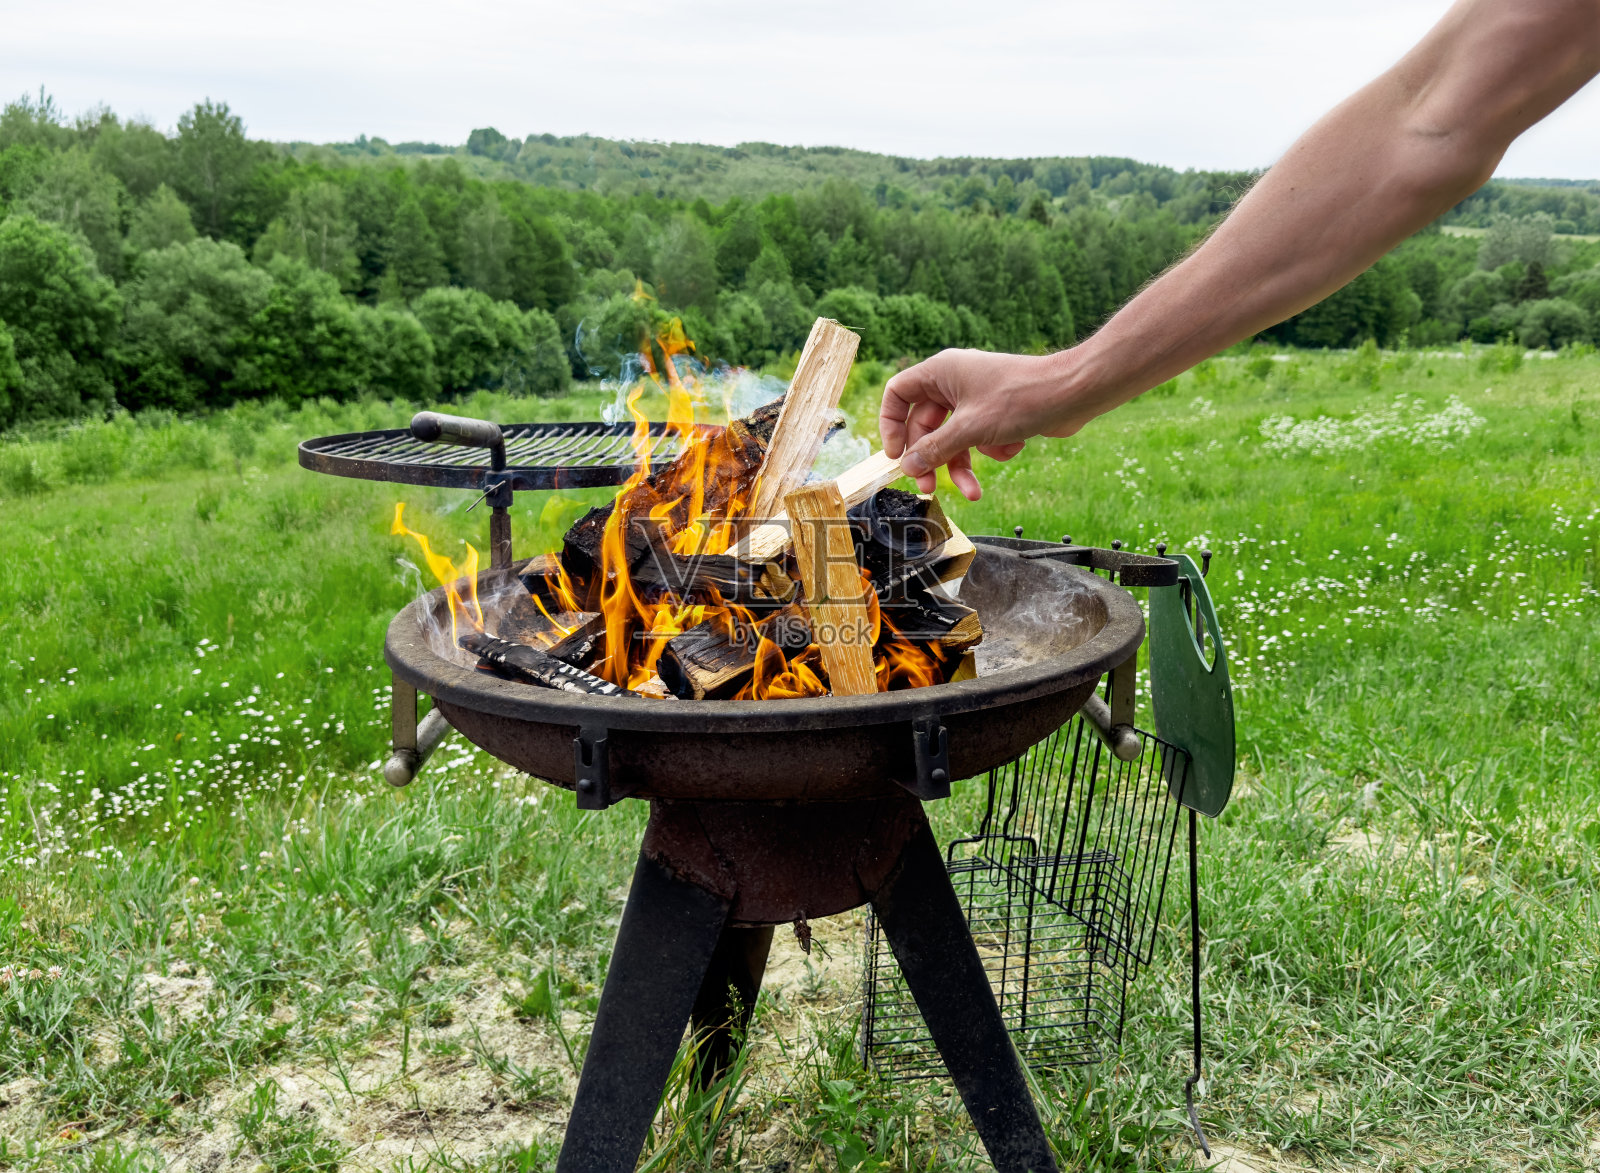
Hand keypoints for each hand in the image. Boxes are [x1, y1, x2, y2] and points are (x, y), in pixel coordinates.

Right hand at [879, 349, 1077, 498]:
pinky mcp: (996, 413)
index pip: (898, 393)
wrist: (1073, 393)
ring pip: (954, 438)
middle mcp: (955, 382)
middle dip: (930, 458)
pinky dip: (992, 449)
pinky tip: (1013, 446)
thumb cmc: (1021, 398)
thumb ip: (935, 449)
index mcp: (941, 372)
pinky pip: (979, 438)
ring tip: (972, 492)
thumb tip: (907, 466)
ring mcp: (976, 398)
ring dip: (961, 465)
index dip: (891, 424)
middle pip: (925, 425)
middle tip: (928, 486)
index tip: (895, 454)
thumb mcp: (970, 429)